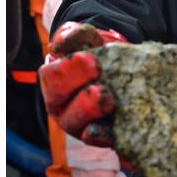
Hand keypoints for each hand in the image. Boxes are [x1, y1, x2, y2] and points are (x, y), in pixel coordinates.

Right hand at [38, 22, 128, 145]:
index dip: (69, 70)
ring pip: (78, 125)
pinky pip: (99, 141)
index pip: (52, 77)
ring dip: (91, 112)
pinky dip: (104, 138)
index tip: (91, 61)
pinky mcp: (103, 137)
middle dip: (78, 90)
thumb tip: (59, 44)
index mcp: (56, 83)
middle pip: (63, 105)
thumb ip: (75, 35)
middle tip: (102, 82)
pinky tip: (110, 132)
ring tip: (108, 100)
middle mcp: (64, 107)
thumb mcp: (87, 39)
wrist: (124, 67)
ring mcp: (82, 125)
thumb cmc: (98, 53)